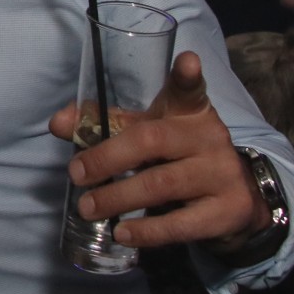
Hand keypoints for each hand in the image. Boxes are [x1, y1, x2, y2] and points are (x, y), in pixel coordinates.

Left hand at [49, 52, 268, 249]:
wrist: (235, 199)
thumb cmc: (178, 156)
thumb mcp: (146, 132)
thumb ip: (104, 124)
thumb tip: (57, 123)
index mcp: (189, 111)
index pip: (188, 90)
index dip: (187, 76)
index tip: (187, 61)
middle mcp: (209, 137)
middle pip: (153, 139)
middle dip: (108, 157)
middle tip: (76, 173)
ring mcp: (221, 174)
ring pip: (161, 184)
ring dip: (118, 197)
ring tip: (88, 207)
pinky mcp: (227, 211)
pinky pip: (181, 223)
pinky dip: (147, 231)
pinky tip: (122, 232)